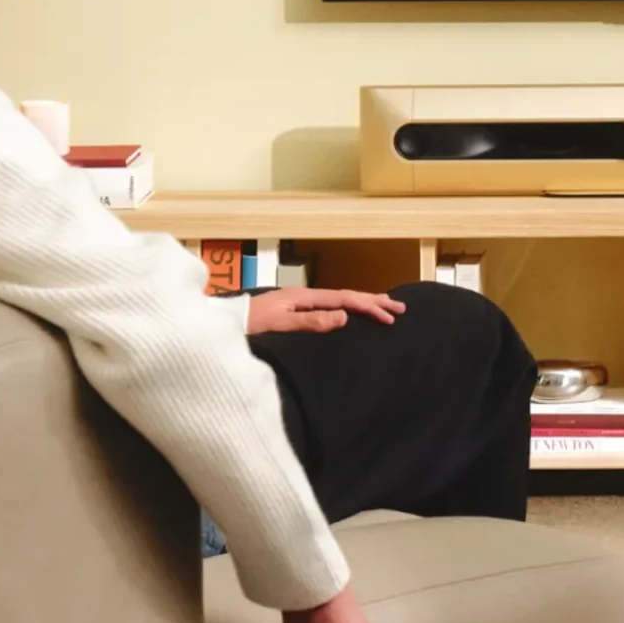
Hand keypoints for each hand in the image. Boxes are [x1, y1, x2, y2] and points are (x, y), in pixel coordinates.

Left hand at [247, 286, 404, 335]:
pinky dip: (347, 309)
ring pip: (338, 300)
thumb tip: (344, 316)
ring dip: (363, 304)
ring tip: (384, 307)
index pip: (344, 300)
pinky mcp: (294, 310)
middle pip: (345, 296)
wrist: (223, 324)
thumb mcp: (280, 325)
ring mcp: (299, 302)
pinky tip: (351, 314)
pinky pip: (328, 307)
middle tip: (399, 309)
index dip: (369, 307)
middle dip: (373, 302)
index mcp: (304, 297)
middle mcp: (304, 296)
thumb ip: (311, 322)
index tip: (390, 317)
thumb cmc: (248, 326)